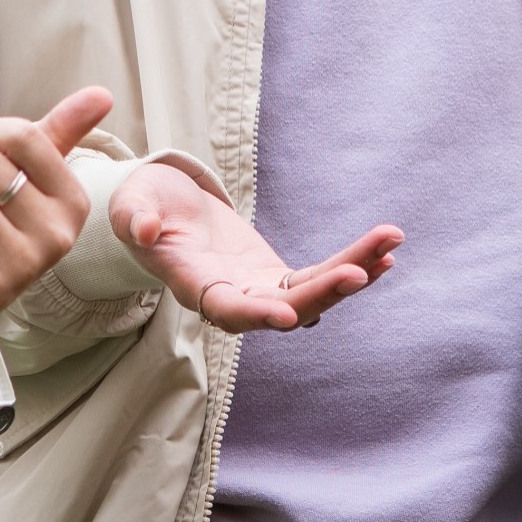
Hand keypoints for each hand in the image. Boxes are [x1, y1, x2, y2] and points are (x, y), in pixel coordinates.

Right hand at [113, 161, 401, 331]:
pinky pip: (319, 278)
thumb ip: (136, 218)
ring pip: (311, 294)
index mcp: (194, 285)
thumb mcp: (131, 206)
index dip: (256, 314)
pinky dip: (353, 266)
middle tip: (359, 272)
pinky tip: (386, 253)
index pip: (228, 309)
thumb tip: (146, 230)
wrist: (161, 211)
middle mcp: (232, 298)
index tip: (287, 315)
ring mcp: (258, 290)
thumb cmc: (143, 208)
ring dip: (352, 274)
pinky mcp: (275, 276)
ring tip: (390, 247)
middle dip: (322, 293)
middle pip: (283, 308)